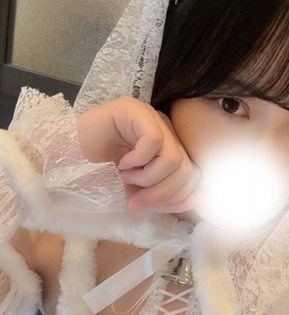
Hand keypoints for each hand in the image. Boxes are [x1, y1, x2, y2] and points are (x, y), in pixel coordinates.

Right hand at [77, 96, 199, 212]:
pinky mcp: (135, 110)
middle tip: (134, 198)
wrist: (64, 158)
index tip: (148, 204)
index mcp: (169, 147)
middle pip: (187, 169)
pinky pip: (153, 141)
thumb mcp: (138, 191)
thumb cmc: (98, 174)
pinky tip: (122, 163)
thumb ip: (166, 197)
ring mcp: (151, 117)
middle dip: (162, 192)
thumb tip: (198, 200)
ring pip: (174, 157)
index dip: (176, 196)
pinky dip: (139, 160)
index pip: (193, 174)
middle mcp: (165, 130)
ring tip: (124, 176)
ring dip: (148, 178)